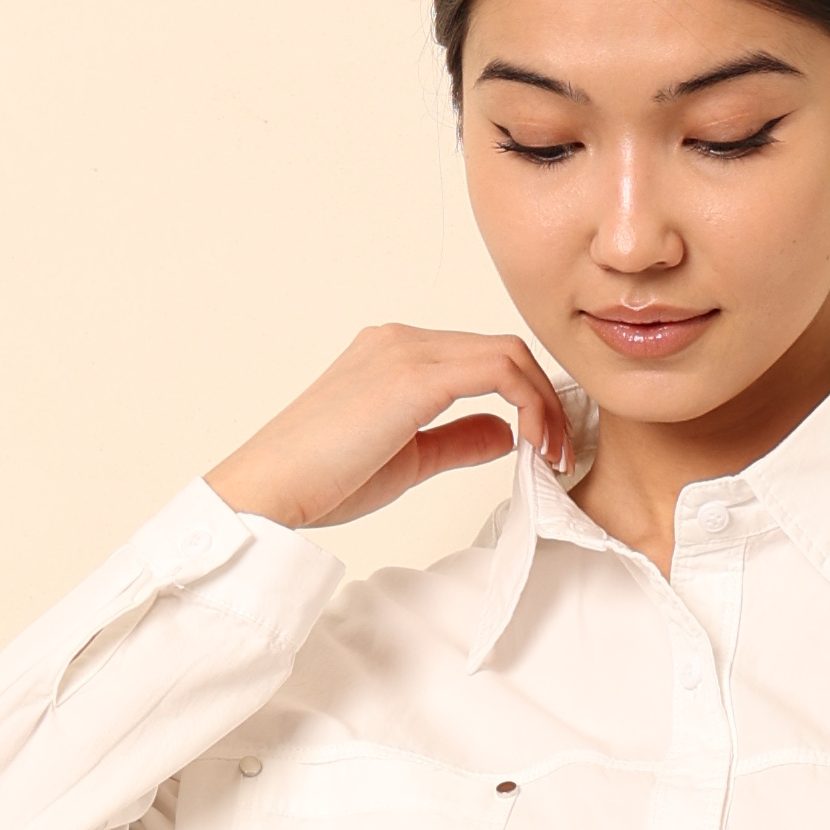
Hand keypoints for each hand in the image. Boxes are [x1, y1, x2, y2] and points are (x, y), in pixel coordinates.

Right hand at [205, 323, 571, 531]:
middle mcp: (401, 340)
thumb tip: (505, 431)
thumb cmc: (321, 480)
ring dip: (543, 403)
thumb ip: (456, 438)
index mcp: (394, 354)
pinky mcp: (413, 375)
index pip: (482, 357)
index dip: (527, 396)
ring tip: (552, 454)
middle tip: (560, 451)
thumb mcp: (408, 458)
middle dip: (544, 398)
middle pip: (502, 349)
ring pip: (507, 354)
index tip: (544, 445)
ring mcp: (406, 351)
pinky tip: (532, 445)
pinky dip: (529, 404)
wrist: (268, 490)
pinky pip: (498, 371)